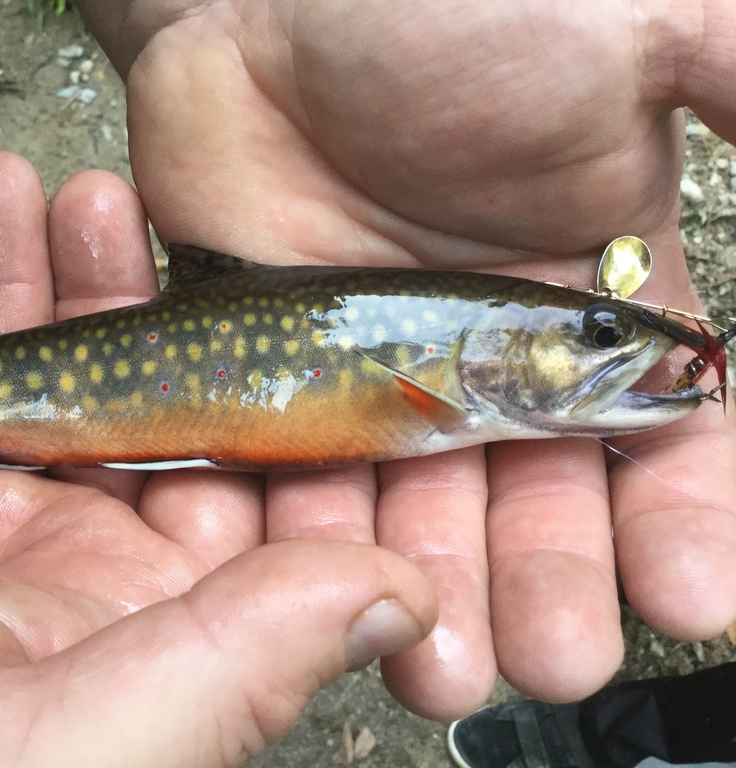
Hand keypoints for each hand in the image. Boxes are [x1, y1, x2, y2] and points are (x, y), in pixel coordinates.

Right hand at [0, 153, 436, 765]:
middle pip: (117, 403)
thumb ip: (246, 659)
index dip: (244, 373)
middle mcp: (74, 578)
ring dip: (6, 278)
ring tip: (8, 188)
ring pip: (8, 379)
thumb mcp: (81, 742)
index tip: (246, 283)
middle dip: (108, 296)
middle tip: (100, 201)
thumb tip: (403, 599)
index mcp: (152, 630)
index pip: (235, 480)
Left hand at [77, 1, 735, 714]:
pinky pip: (295, 471)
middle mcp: (480, 350)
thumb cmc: (444, 5)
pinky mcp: (273, 368)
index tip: (687, 593)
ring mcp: (369, 370)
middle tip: (554, 659)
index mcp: (584, 290)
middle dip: (545, 581)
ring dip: (430, 591)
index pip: (657, 432)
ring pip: (409, 509)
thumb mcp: (640, 28)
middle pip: (526, 498)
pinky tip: (325, 598)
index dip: (679, 516)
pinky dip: (311, 539)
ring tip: (445, 670)